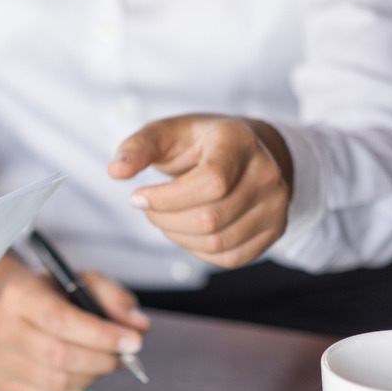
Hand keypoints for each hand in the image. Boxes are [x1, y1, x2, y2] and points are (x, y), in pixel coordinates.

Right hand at [0, 270, 149, 390]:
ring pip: (55, 382)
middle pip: (59, 355)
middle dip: (101, 360)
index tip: (134, 341)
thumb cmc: (52, 295)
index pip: (61, 319)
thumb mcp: (83, 283)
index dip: (101, 335)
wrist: (12, 307)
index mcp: (20, 294)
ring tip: (102, 364)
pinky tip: (81, 377)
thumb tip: (138, 326)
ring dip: (91, 377)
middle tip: (122, 357)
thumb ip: (114, 298)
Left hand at [108, 114, 293, 268]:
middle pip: (211, 218)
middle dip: (166, 219)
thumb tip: (116, 169)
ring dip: (178, 236)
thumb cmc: (198, 144)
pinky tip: (188, 229)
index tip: (137, 197)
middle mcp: (267, 173)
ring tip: (166, 217)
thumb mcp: (165, 133)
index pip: (212, 182)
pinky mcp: (274, 230)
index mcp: (239, 141)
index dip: (167, 198)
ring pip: (218, 241)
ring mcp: (275, 204)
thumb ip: (138, 147)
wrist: (244, 152)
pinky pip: (229, 257)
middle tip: (148, 208)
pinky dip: (198, 249)